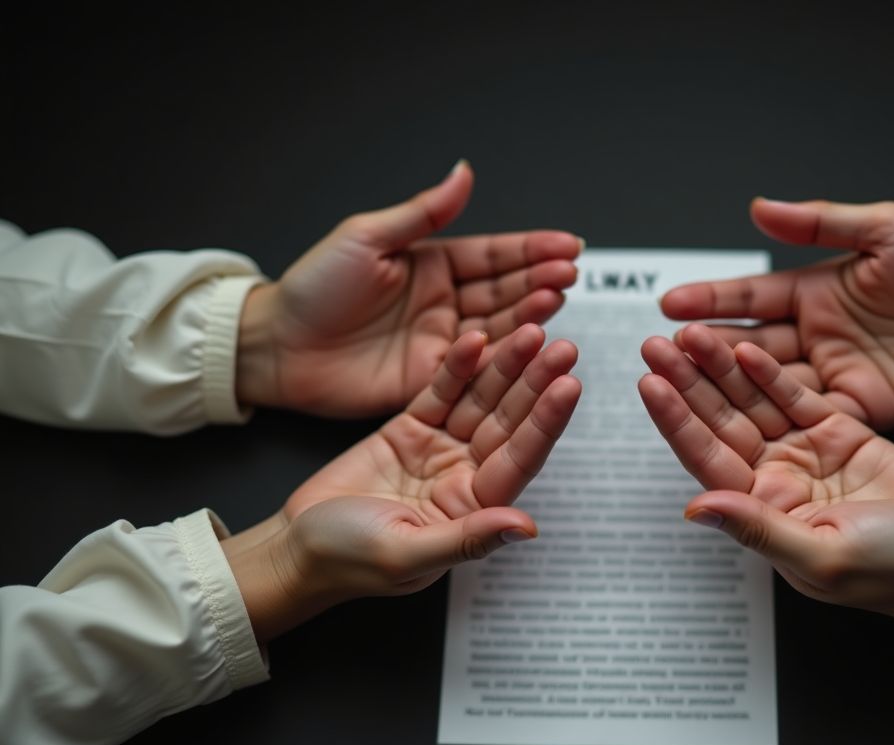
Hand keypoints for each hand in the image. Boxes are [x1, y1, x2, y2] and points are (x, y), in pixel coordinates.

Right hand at [223, 324, 580, 640]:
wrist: (296, 546)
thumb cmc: (348, 562)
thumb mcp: (406, 554)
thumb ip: (468, 539)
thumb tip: (526, 528)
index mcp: (474, 508)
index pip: (519, 460)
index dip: (545, 423)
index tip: (569, 388)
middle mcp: (465, 475)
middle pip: (509, 423)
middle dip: (536, 385)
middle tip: (564, 348)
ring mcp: (439, 449)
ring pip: (481, 401)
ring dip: (505, 367)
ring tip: (531, 332)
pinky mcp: (410, 428)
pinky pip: (441, 391)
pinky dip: (458, 366)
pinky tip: (476, 339)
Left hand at [236, 160, 583, 416]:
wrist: (277, 348)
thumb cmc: (312, 289)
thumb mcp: (368, 238)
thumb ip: (423, 213)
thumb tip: (464, 172)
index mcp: (431, 264)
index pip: (493, 255)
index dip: (531, 249)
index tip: (569, 245)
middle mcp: (444, 302)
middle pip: (505, 290)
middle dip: (541, 279)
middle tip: (569, 273)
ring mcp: (443, 341)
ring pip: (500, 325)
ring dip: (532, 313)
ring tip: (558, 297)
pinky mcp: (434, 377)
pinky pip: (479, 366)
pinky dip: (508, 354)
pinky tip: (533, 340)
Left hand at [638, 328, 893, 627]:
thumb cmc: (892, 571)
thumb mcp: (821, 554)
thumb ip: (759, 528)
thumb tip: (697, 509)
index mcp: (761, 511)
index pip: (706, 460)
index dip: (677, 422)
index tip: (650, 385)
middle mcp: (775, 478)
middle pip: (720, 423)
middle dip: (687, 383)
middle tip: (656, 345)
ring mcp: (804, 451)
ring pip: (752, 402)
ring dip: (722, 367)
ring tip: (693, 332)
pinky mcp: (839, 430)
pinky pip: (796, 395)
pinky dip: (771, 372)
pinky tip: (747, 345)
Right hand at [659, 198, 893, 428]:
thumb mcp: (885, 230)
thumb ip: (820, 224)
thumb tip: (757, 208)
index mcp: (816, 290)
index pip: (752, 298)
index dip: (712, 300)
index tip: (669, 302)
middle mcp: (815, 335)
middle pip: (748, 345)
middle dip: (704, 348)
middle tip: (660, 350)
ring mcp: (833, 375)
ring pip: (768, 384)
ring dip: (727, 387)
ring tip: (683, 385)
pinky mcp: (858, 410)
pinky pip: (807, 415)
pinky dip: (773, 418)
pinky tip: (739, 423)